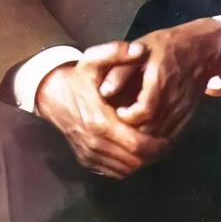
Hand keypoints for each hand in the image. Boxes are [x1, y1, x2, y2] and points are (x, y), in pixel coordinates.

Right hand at [36, 41, 170, 178]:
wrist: (50, 94)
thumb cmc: (77, 76)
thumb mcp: (94, 58)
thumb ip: (118, 52)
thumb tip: (141, 50)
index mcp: (100, 121)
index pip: (136, 144)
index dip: (156, 144)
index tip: (169, 136)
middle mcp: (94, 143)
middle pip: (133, 161)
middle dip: (153, 154)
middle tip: (167, 143)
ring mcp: (89, 154)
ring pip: (124, 169)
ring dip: (142, 160)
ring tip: (155, 147)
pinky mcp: (86, 160)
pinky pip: (113, 172)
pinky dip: (128, 165)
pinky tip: (137, 151)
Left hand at [99, 19, 220, 139]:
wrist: (202, 49)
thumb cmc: (167, 46)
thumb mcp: (140, 49)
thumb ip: (121, 70)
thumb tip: (103, 91)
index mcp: (161, 79)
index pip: (144, 111)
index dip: (127, 116)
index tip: (117, 110)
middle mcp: (175, 98)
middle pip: (151, 129)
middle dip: (132, 131)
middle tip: (119, 124)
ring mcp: (184, 109)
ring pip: (161, 137)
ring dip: (143, 137)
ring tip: (129, 129)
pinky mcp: (188, 116)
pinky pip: (171, 136)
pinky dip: (155, 138)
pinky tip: (145, 131)